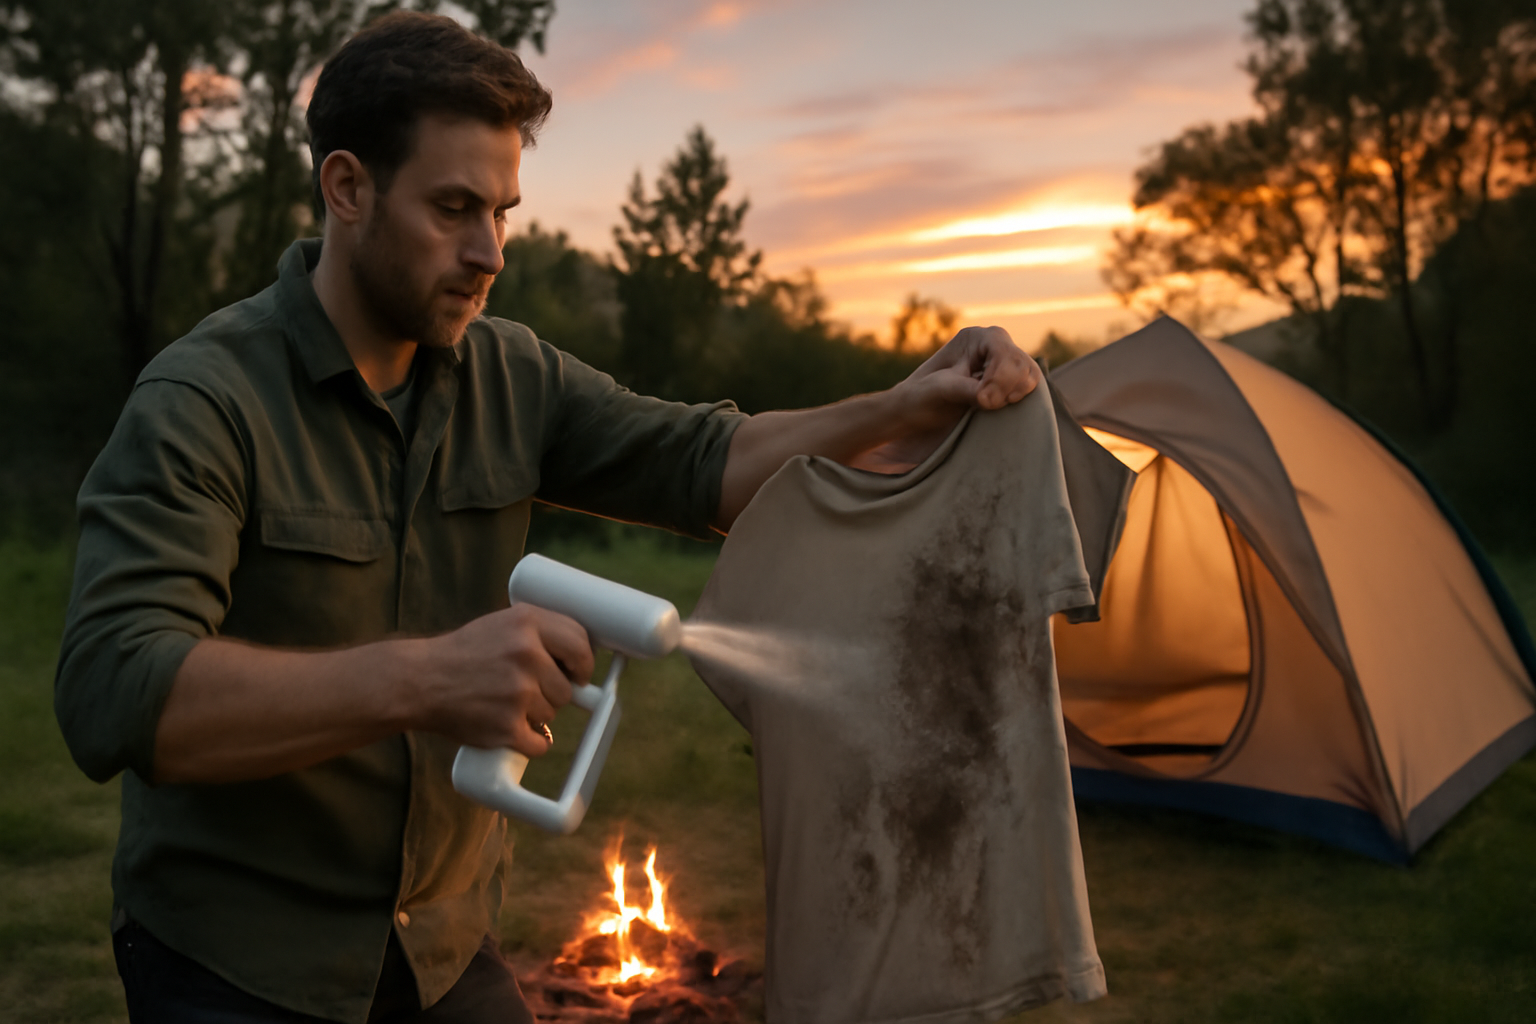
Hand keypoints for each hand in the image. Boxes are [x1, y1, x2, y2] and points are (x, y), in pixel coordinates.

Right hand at [414, 604, 593, 756]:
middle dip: (551, 693)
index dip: (583, 663)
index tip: (578, 673)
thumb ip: (539, 633)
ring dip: (535, 715)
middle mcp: (526, 653)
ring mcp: (517, 691)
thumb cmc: (463, 653)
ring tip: (505, 703)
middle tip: (525, 690)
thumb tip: (582, 655)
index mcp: (527, 622)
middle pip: (567, 687)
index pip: (580, 642)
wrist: (419, 680)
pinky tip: (514, 732)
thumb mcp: (501, 624)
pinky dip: (530, 743)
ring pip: (552, 715)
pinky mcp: (506, 725)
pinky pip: (539, 743)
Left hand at [856, 326, 1040, 471]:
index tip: (984, 401)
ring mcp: (1002, 364)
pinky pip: (1029, 388)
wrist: (915, 412)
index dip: (999, 376)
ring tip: (992, 407)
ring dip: (1017, 393)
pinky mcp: (1008, 383)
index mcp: (974, 338)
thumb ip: (964, 389)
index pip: (1001, 350)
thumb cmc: (921, 396)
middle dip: (1009, 386)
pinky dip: (1021, 398)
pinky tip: (1003, 407)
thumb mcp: (938, 389)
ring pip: (1030, 374)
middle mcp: (992, 346)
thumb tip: (990, 397)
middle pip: (1021, 361)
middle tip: (987, 406)